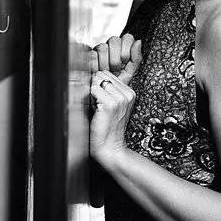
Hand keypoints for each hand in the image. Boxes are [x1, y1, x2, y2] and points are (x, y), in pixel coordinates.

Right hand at [90, 34, 141, 84]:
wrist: (103, 95)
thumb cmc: (115, 84)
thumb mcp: (129, 73)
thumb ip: (136, 58)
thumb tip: (138, 42)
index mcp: (122, 50)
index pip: (127, 38)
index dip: (126, 49)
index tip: (125, 61)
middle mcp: (111, 48)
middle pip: (114, 40)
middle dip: (116, 58)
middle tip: (115, 69)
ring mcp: (98, 51)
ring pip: (103, 47)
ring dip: (105, 63)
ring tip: (106, 72)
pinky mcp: (88, 56)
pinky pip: (92, 55)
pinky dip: (96, 66)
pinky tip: (98, 72)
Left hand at [90, 41, 141, 167]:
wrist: (110, 147)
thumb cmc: (106, 126)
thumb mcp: (110, 104)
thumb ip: (107, 88)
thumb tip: (94, 73)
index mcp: (130, 92)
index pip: (107, 74)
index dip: (98, 85)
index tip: (101, 101)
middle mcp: (128, 93)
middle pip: (102, 75)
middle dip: (95, 88)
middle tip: (99, 106)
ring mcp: (121, 98)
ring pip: (97, 81)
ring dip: (92, 94)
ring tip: (98, 109)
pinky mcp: (111, 104)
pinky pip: (93, 90)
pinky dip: (90, 99)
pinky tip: (97, 111)